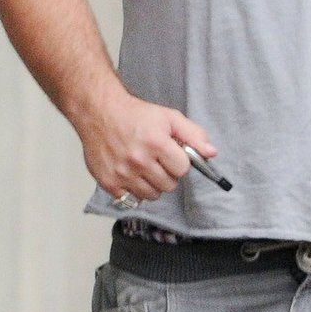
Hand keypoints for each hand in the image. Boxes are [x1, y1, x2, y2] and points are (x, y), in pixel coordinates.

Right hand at [80, 89, 215, 201]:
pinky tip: (130, 174)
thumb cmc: (135, 115)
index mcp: (156, 143)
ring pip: (152, 195)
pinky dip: (133, 190)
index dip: (180, 163)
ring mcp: (122, 173)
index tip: (172, 155)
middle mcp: (138, 160)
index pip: (182, 169)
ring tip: (144, 167)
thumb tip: (211, 153)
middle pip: (169, 185)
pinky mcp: (108, 182)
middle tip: (157, 160)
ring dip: (152, 184)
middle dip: (168, 174)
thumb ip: (193, 135)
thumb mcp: (169, 118)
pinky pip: (132, 199)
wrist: (98, 112)